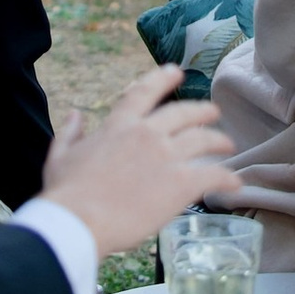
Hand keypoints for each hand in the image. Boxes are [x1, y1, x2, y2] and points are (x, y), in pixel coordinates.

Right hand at [44, 65, 245, 252]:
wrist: (79, 222)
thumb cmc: (65, 194)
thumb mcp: (59, 157)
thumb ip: (69, 134)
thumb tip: (75, 115)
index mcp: (118, 126)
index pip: (144, 93)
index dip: (162, 79)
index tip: (176, 72)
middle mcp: (146, 134)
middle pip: (183, 114)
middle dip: (201, 111)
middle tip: (213, 112)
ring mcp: (166, 157)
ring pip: (203, 140)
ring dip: (218, 140)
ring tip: (228, 145)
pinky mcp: (180, 184)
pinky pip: (213, 175)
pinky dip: (227, 178)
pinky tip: (235, 183)